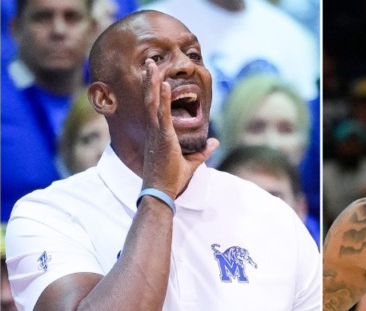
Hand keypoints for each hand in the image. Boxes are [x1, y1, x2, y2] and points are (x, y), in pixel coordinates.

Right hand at [139, 59, 217, 199]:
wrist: (162, 192)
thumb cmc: (172, 180)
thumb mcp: (192, 163)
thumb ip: (202, 152)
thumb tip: (215, 142)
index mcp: (160, 134)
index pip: (156, 108)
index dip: (155, 91)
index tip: (155, 76)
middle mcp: (155, 130)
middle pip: (151, 100)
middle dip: (150, 80)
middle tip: (150, 62)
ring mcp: (157, 133)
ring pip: (152, 102)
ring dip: (152, 82)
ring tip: (151, 65)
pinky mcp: (163, 137)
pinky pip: (161, 114)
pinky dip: (162, 98)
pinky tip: (163, 84)